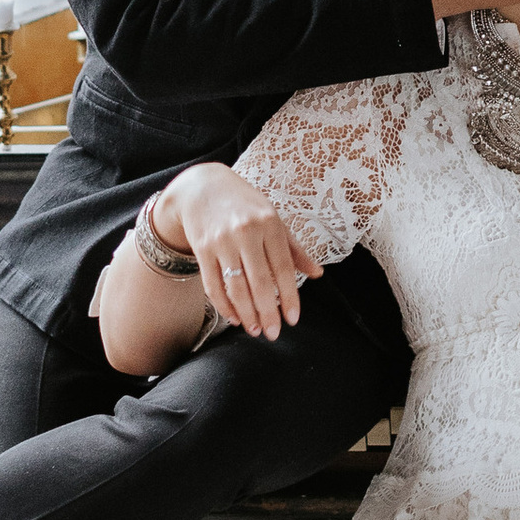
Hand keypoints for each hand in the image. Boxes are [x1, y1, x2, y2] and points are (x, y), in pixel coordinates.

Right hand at [153, 162, 321, 341]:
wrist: (203, 186)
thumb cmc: (245, 205)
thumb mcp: (273, 219)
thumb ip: (294, 249)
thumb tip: (318, 274)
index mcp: (269, 224)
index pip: (283, 268)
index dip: (290, 296)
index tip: (293, 319)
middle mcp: (246, 232)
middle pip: (260, 282)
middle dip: (268, 312)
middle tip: (273, 333)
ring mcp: (222, 240)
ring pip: (236, 286)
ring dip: (246, 313)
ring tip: (255, 330)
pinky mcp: (202, 248)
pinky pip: (212, 284)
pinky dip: (223, 304)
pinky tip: (234, 317)